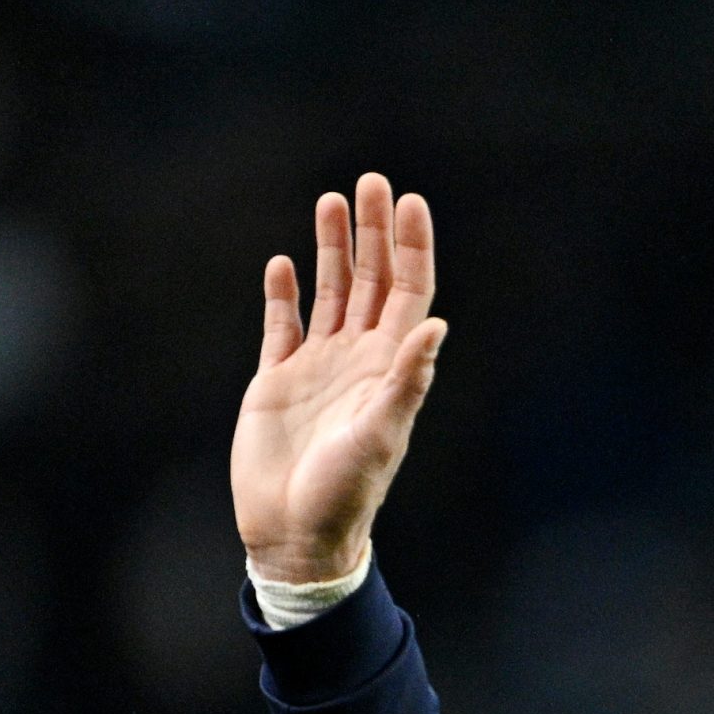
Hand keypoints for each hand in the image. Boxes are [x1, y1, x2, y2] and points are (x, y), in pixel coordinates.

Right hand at [231, 173, 447, 583]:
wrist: (296, 531)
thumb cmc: (347, 492)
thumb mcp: (383, 434)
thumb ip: (408, 380)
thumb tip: (436, 326)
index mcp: (389, 369)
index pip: (409, 295)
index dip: (411, 249)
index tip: (410, 203)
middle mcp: (358, 360)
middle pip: (372, 282)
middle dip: (373, 232)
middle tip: (370, 182)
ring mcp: (318, 367)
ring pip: (330, 292)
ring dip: (332, 248)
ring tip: (330, 200)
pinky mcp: (277, 380)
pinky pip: (283, 324)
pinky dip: (284, 292)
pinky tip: (283, 262)